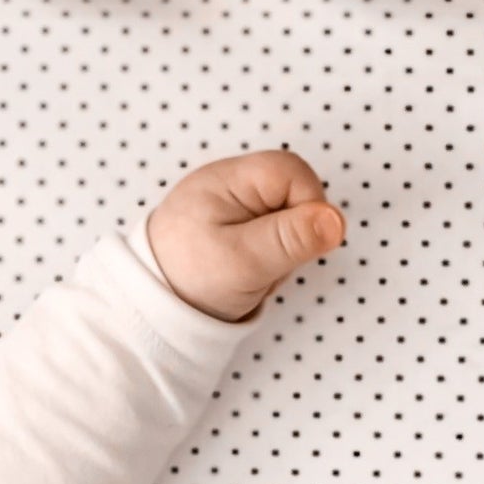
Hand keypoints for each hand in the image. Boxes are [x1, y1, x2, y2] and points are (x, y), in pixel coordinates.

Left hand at [145, 148, 346, 322]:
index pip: (292, 172)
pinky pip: (272, 238)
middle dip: (294, 233)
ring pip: (287, 219)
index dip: (308, 205)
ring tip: (253, 271)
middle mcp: (229, 185)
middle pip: (293, 194)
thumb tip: (336, 220)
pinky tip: (249, 274)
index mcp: (226, 180)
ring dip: (281, 251)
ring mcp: (232, 207)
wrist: (148, 311)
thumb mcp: (244, 262)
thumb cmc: (186, 281)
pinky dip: (270, 259)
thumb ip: (291, 240)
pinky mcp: (236, 230)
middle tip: (268, 262)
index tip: (299, 243)